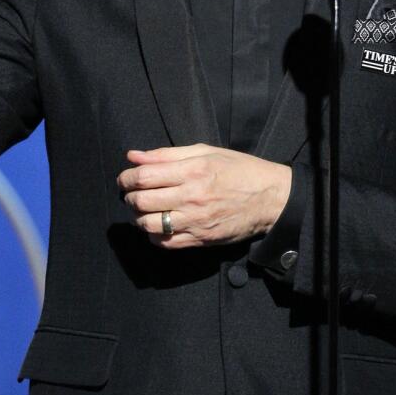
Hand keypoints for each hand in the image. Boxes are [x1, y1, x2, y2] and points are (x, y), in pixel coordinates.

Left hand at [117, 144, 290, 248]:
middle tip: (132, 194)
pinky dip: (154, 235)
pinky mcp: (201, 239)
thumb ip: (167, 154)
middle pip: (142, 201)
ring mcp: (196, 221)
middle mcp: (192, 196)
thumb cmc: (239, 170)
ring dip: (139, 217)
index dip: (126, 178)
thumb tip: (134, 156)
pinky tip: (158, 226)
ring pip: (149, 224)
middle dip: (130, 197)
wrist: (270, 198)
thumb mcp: (206, 152)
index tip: (124, 179)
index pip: (145, 176)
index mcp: (193, 170)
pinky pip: (166, 243)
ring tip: (144, 210)